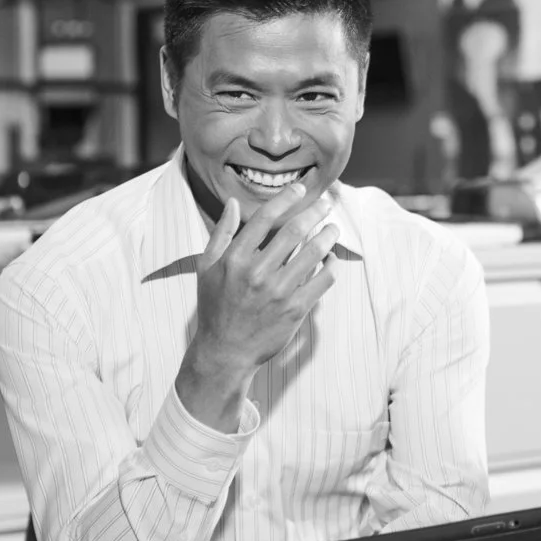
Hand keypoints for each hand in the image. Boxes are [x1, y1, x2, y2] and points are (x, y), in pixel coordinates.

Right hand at [174, 188, 339, 428]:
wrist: (225, 352)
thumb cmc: (215, 307)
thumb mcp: (207, 268)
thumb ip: (221, 234)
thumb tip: (234, 203)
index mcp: (235, 259)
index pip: (265, 218)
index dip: (286, 198)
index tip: (300, 189)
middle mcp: (257, 273)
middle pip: (294, 231)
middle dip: (315, 212)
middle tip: (326, 204)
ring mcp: (278, 292)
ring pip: (313, 253)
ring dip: (328, 236)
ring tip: (334, 228)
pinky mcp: (295, 310)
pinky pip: (322, 281)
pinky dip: (331, 266)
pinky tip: (332, 259)